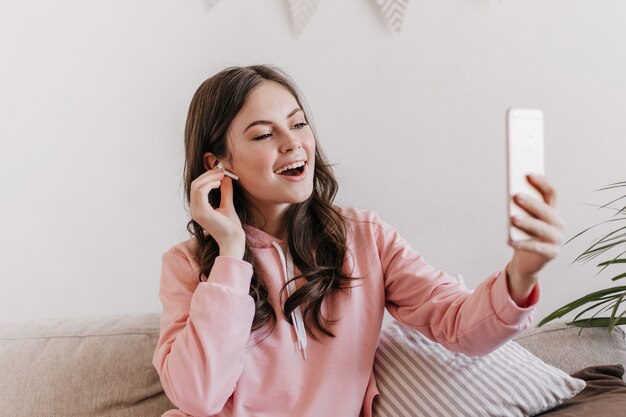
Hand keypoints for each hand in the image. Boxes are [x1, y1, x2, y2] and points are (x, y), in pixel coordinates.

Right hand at [189, 168, 245, 257]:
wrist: (233, 240)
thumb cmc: (231, 226)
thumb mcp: (227, 204)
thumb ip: (225, 192)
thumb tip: (225, 178)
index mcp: (198, 208)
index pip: (197, 187)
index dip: (207, 177)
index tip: (220, 172)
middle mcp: (194, 210)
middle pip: (195, 184)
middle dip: (208, 175)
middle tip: (221, 171)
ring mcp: (197, 211)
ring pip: (196, 186)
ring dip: (210, 177)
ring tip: (222, 176)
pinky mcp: (202, 212)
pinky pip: (201, 191)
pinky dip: (210, 184)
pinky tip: (219, 183)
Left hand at [506, 174, 564, 303]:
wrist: (527, 261)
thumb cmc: (523, 234)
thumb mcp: (523, 219)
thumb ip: (521, 208)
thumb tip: (511, 194)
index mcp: (552, 210)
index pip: (551, 192)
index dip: (541, 182)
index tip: (527, 174)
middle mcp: (558, 223)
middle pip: (546, 210)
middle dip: (531, 203)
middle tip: (516, 196)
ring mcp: (557, 239)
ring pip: (542, 228)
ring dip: (527, 222)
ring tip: (512, 218)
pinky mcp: (551, 253)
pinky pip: (536, 247)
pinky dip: (522, 244)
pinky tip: (509, 240)